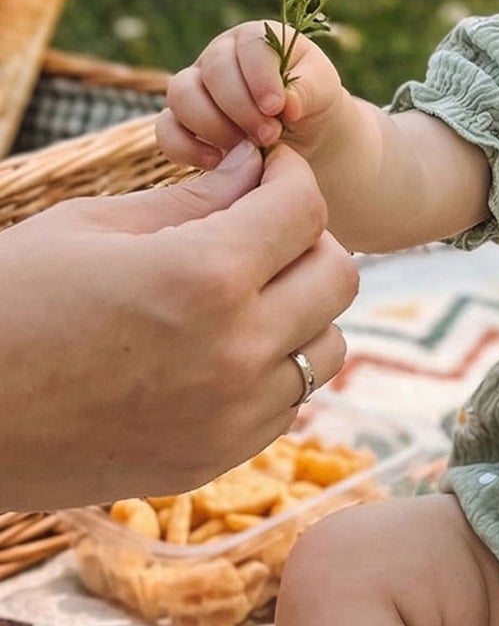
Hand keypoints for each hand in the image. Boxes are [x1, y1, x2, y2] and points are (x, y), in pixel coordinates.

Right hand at [0, 142, 358, 510]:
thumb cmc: (1, 304)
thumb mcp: (90, 229)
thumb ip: (192, 199)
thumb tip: (257, 167)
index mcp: (203, 277)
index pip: (305, 209)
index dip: (290, 178)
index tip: (269, 173)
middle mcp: (235, 351)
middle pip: (338, 276)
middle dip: (307, 241)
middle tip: (259, 231)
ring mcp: (231, 415)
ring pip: (327, 346)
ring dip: (301, 311)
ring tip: (242, 296)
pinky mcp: (215, 458)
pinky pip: (288, 402)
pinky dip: (272, 369)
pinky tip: (217, 351)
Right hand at [157, 21, 346, 169]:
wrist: (301, 132)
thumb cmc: (311, 102)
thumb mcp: (322, 91)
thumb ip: (307, 91)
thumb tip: (286, 106)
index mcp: (254, 41)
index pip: (250, 46)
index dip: (261, 77)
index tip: (277, 108)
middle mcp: (218, 57)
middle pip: (213, 71)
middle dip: (241, 108)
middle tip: (269, 135)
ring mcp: (194, 87)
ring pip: (181, 95)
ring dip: (214, 126)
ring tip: (248, 149)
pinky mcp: (181, 121)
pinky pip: (166, 130)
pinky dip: (187, 147)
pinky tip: (218, 162)